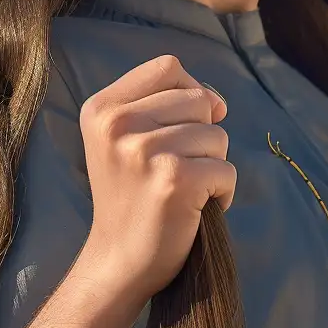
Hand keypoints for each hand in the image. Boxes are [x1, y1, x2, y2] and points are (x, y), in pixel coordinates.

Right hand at [72, 53, 233, 306]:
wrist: (119, 259)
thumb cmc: (130, 195)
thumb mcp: (122, 138)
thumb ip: (160, 105)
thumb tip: (217, 101)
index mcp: (101, 107)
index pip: (167, 68)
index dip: (190, 90)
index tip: (188, 124)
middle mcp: (118, 123)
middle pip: (198, 99)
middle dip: (203, 134)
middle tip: (179, 167)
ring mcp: (144, 151)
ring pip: (217, 136)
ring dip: (213, 165)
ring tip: (185, 189)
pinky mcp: (173, 180)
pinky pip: (226, 170)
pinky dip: (222, 193)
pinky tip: (196, 208)